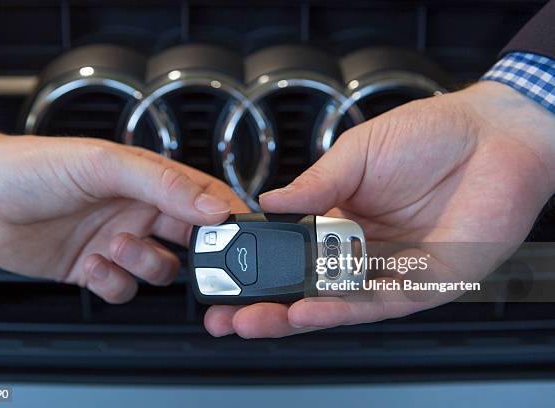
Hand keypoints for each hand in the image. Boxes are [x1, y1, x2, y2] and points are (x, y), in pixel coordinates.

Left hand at [0, 107, 247, 302]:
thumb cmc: (35, 167)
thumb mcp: (106, 165)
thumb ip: (165, 184)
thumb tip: (213, 207)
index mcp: (150, 180)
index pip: (205, 198)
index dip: (227, 217)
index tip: (241, 236)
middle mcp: (139, 210)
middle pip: (191, 240)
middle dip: (195, 254)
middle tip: (187, 255)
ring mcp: (119, 241)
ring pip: (160, 269)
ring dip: (143, 264)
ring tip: (116, 247)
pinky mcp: (96, 269)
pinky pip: (124, 288)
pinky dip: (114, 283)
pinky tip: (94, 264)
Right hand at [204, 81, 554, 337]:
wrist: (493, 134)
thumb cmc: (430, 135)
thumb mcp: (357, 154)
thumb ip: (315, 185)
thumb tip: (269, 202)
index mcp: (343, 219)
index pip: (295, 253)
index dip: (262, 268)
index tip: (227, 275)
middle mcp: (364, 250)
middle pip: (309, 288)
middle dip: (267, 306)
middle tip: (227, 316)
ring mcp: (392, 269)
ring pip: (337, 304)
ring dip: (294, 316)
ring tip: (254, 320)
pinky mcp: (425, 284)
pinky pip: (378, 303)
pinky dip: (341, 309)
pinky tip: (309, 309)